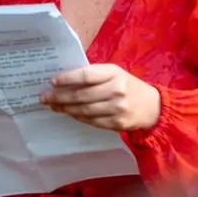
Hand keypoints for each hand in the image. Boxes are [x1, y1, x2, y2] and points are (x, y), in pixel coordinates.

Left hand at [41, 63, 160, 131]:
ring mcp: (117, 108)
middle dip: (59, 96)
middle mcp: (116, 90)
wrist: (153, 107)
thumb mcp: (115, 74)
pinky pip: (91, 121)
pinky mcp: (117, 123)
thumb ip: (94, 75)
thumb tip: (64, 80)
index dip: (67, 78)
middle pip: (81, 95)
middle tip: (44, 97)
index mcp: (114, 73)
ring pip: (83, 110)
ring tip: (53, 106)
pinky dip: (77, 117)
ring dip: (65, 108)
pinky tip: (69, 113)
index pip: (85, 75)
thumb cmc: (128, 86)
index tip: (53, 81)